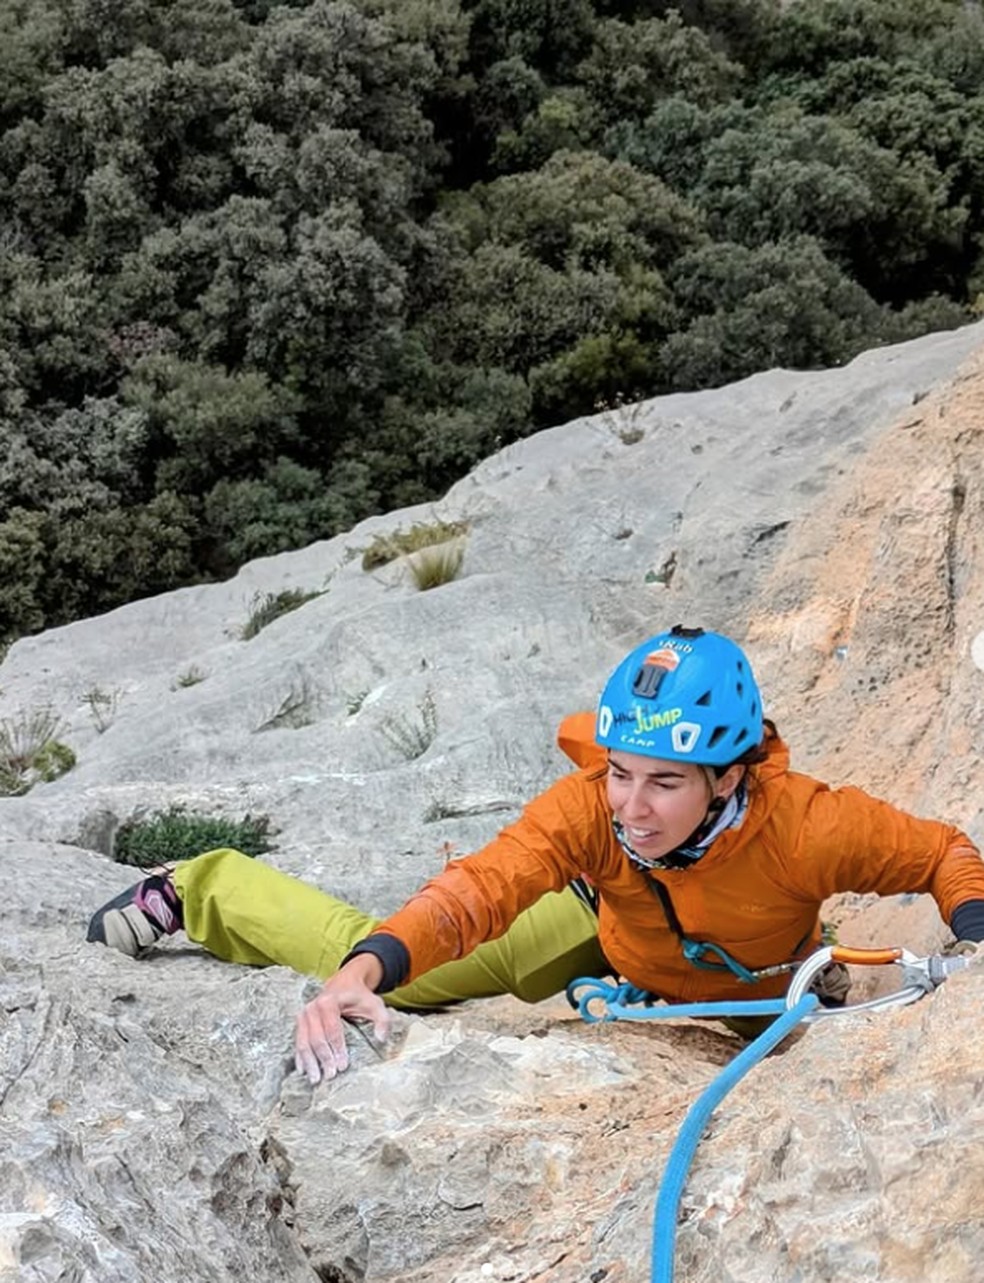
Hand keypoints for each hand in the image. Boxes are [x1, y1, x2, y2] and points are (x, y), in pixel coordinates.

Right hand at [295, 955, 389, 1083]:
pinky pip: (298, 1042)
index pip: (332, 1029)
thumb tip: (380, 1039)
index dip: (337, 1049)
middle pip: (316, 1038)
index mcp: (329, 1001)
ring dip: (309, 1062)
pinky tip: (304, 1071)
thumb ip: (382, 1020)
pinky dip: (301, 1057)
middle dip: (323, 1059)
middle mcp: (312, 1007)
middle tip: (331, 1076)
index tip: (343, 1066)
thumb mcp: (375, 1004)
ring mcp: (304, 1015)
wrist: (343, 984)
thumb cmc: (360, 996)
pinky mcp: (300, 1022)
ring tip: (316, 1079)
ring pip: (304, 1042)